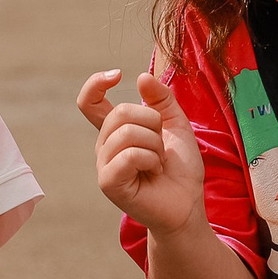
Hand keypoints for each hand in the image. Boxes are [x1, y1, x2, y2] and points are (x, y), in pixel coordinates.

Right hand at [79, 68, 207, 235]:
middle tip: (161, 147)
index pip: (89, 102)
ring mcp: (104, 165)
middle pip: (120, 112)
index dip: (96, 84)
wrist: (188, 203)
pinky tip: (153, 172)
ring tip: (158, 162)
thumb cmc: (180, 168)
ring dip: (154, 145)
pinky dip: (150, 160)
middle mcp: (104, 147)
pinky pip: (129, 155)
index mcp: (115, 131)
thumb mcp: (176, 124)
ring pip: (127, 132)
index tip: (117, 75)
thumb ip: (162, 98)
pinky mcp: (108, 183)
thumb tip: (142, 76)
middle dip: (153, 123)